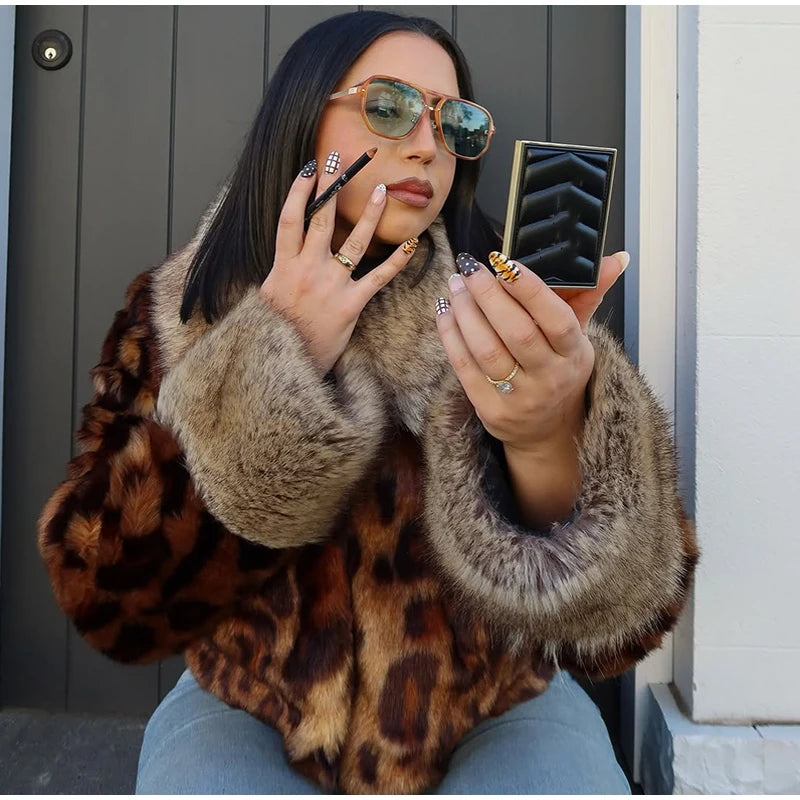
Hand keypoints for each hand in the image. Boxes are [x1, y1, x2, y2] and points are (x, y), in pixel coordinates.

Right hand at [260, 150, 418, 374]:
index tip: (310, 168)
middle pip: (321, 219)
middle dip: (332, 187)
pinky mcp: (351, 305)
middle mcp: (307, 270)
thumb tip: (288, 252)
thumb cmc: (275, 334)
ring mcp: (330, 286)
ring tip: (381, 190)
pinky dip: (396, 260)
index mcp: (283, 267)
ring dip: (369, 214)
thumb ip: (280, 271)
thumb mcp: (267, 298)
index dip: (299, 191)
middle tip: (342, 160)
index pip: (290, 219)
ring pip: (353, 241)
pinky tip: (411, 243)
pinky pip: (378, 277)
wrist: (284, 367)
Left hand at [434, 250, 628, 452]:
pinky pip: (465, 368)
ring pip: (487, 350)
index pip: (556, 319)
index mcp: (574, 354)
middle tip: (470, 267)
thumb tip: (616, 257)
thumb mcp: (579, 337)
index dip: (529, 289)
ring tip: (456, 285)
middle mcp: (550, 378)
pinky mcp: (491, 411)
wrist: (547, 430)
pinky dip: (451, 336)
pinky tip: (445, 311)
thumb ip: (588, 294)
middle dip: (490, 295)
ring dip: (466, 313)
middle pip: (517, 332)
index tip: (504, 262)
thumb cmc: (559, 371)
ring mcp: (520, 398)